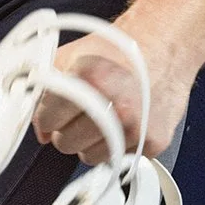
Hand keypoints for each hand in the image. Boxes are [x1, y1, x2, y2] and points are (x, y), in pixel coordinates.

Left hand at [31, 15, 192, 164]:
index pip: (47, 120)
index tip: (53, 111)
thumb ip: (46, 88)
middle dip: (66, 130)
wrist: (165, 45)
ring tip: (103, 116)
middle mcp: (114, 106)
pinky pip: (119, 159)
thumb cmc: (119, 49)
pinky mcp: (153, 142)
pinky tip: (123, 122)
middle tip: (79, 112)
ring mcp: (134, 127)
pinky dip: (117, 145)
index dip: (47, 115)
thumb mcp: (73, 55)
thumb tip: (39, 129)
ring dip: (90, 141)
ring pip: (90, 157)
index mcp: (89, 80)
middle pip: (65, 143)